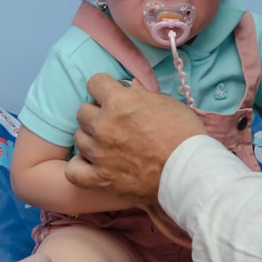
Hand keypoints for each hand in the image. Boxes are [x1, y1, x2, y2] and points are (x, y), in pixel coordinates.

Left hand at [65, 73, 205, 207]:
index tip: (111, 93)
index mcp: (119, 102)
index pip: (95, 82)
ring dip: (91, 138)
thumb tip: (129, 88)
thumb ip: (141, 95)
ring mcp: (99, 153)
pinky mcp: (99, 178)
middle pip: (83, 111)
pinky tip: (91, 163)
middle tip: (113, 121)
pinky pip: (73, 169)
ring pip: (78, 137)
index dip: (105, 87)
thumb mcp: (166, 103)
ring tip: (107, 143)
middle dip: (97, 113)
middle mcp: (103, 125)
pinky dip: (80, 165)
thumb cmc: (184, 135)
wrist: (189, 172)